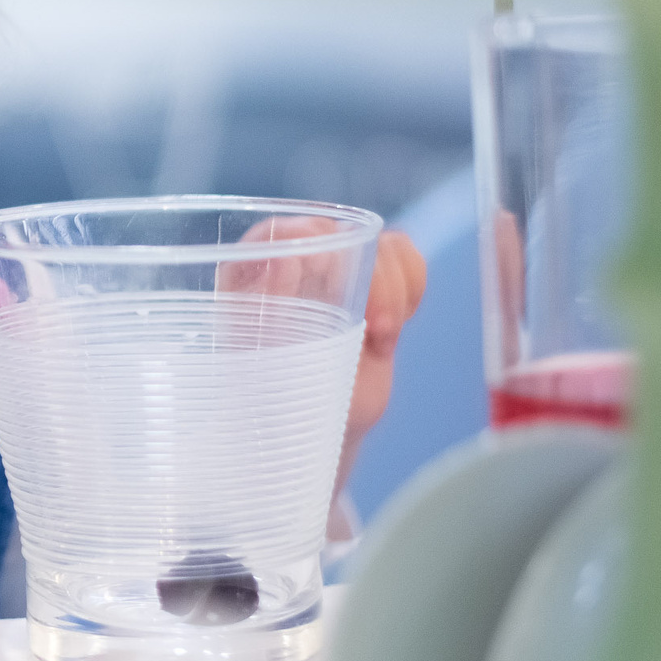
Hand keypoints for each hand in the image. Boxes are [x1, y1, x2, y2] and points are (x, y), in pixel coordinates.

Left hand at [222, 221, 427, 494]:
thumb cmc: (269, 397)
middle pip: (342, 234)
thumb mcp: (263, 361)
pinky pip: (406, 260)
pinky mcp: (373, 286)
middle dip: (373, 279)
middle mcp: (291, 262)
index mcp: (248, 275)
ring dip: (395, 292)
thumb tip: (281, 258)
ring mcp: (335, 272)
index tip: (337, 287)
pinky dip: (412, 289)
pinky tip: (392, 331)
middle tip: (378, 330)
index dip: (312, 249)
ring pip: (381, 245)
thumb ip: (268, 308)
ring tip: (382, 341)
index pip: (277, 233)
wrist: (309, 427)